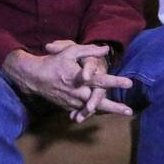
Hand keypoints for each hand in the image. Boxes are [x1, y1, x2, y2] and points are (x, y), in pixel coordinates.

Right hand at [2, 41, 131, 111]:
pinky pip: (82, 111)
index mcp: (80, 79)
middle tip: (129, 112)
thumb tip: (105, 49)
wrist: (34, 77)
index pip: (102, 81)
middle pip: (99, 102)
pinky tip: (101, 113)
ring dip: (106, 111)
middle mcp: (78, 93)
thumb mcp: (70, 51)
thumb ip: (89, 50)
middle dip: (115, 108)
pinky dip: (91, 113)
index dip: (116, 82)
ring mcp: (73, 102)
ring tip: (121, 113)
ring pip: (92, 109)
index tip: (130, 83)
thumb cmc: (53, 61)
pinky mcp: (67, 106)